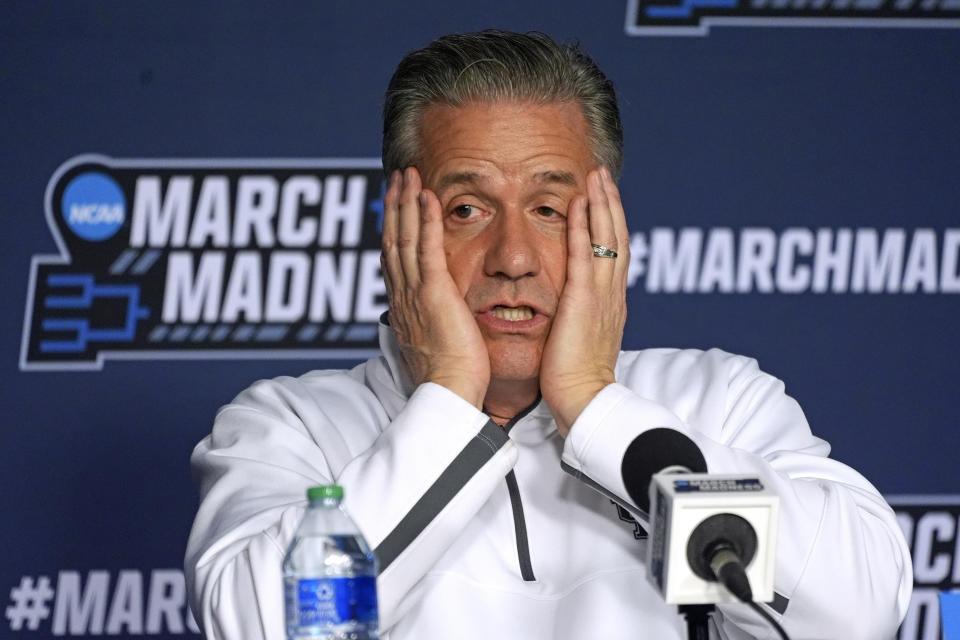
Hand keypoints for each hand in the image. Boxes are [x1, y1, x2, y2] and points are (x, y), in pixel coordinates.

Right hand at [380, 167, 489, 408]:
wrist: (451, 393)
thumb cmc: (452, 377)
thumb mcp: (437, 344)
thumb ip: (433, 323)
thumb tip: (434, 318)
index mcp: (404, 307)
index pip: (395, 259)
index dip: (393, 228)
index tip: (396, 205)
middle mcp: (403, 295)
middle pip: (393, 240)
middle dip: (394, 206)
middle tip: (396, 177)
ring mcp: (415, 292)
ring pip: (404, 237)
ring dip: (405, 202)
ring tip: (407, 174)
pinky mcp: (433, 292)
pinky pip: (427, 247)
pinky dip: (425, 218)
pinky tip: (426, 195)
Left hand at [539, 167, 629, 435]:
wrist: (584, 402)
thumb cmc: (576, 380)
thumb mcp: (582, 341)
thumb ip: (581, 319)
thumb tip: (572, 309)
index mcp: (611, 304)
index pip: (614, 255)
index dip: (611, 224)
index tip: (603, 199)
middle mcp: (612, 295)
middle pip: (617, 238)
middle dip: (610, 204)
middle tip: (603, 175)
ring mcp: (602, 296)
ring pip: (607, 239)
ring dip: (601, 204)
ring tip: (596, 176)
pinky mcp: (585, 300)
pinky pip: (585, 255)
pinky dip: (583, 227)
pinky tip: (579, 204)